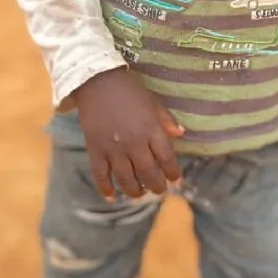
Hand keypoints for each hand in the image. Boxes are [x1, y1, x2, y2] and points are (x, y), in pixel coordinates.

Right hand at [74, 68, 183, 199]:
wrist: (97, 81)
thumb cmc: (128, 90)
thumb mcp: (152, 102)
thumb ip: (166, 120)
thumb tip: (181, 134)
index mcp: (151, 129)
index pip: (167, 158)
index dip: (173, 172)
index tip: (176, 180)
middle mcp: (134, 142)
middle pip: (149, 173)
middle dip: (156, 186)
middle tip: (159, 190)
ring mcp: (113, 148)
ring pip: (126, 179)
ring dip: (135, 191)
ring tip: (139, 193)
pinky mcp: (95, 150)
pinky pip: (100, 175)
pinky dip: (106, 188)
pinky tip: (112, 196)